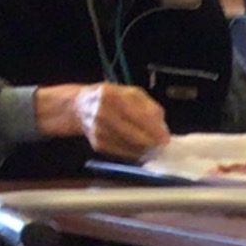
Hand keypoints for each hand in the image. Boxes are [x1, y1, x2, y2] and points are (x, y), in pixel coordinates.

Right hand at [35, 80, 168, 159]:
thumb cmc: (112, 98)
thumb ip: (149, 107)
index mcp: (111, 95)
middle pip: (133, 134)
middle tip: (162, 146)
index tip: (166, 138)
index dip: (154, 129)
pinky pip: (121, 152)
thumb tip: (162, 128)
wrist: (79, 106)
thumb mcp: (131, 93)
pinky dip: (134, 153)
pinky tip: (140, 149)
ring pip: (128, 146)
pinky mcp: (96, 144)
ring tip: (153, 146)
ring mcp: (97, 130)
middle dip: (151, 142)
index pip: (137, 115)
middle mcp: (101, 113)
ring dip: (144, 149)